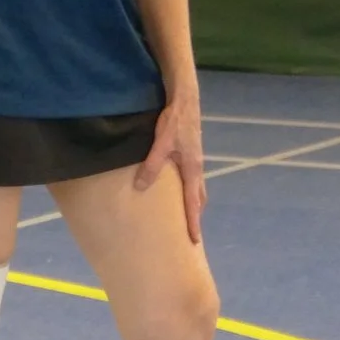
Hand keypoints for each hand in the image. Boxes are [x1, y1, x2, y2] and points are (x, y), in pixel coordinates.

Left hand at [135, 80, 207, 242]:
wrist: (185, 98)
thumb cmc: (175, 119)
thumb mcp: (161, 142)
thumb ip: (152, 165)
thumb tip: (140, 187)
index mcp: (192, 168)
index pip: (193, 203)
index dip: (193, 222)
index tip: (194, 241)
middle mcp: (196, 167)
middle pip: (199, 198)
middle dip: (195, 216)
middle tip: (190, 234)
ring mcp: (194, 159)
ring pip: (196, 188)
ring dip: (192, 203)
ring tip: (184, 215)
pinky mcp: (189, 152)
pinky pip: (191, 178)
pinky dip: (188, 190)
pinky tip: (176, 189)